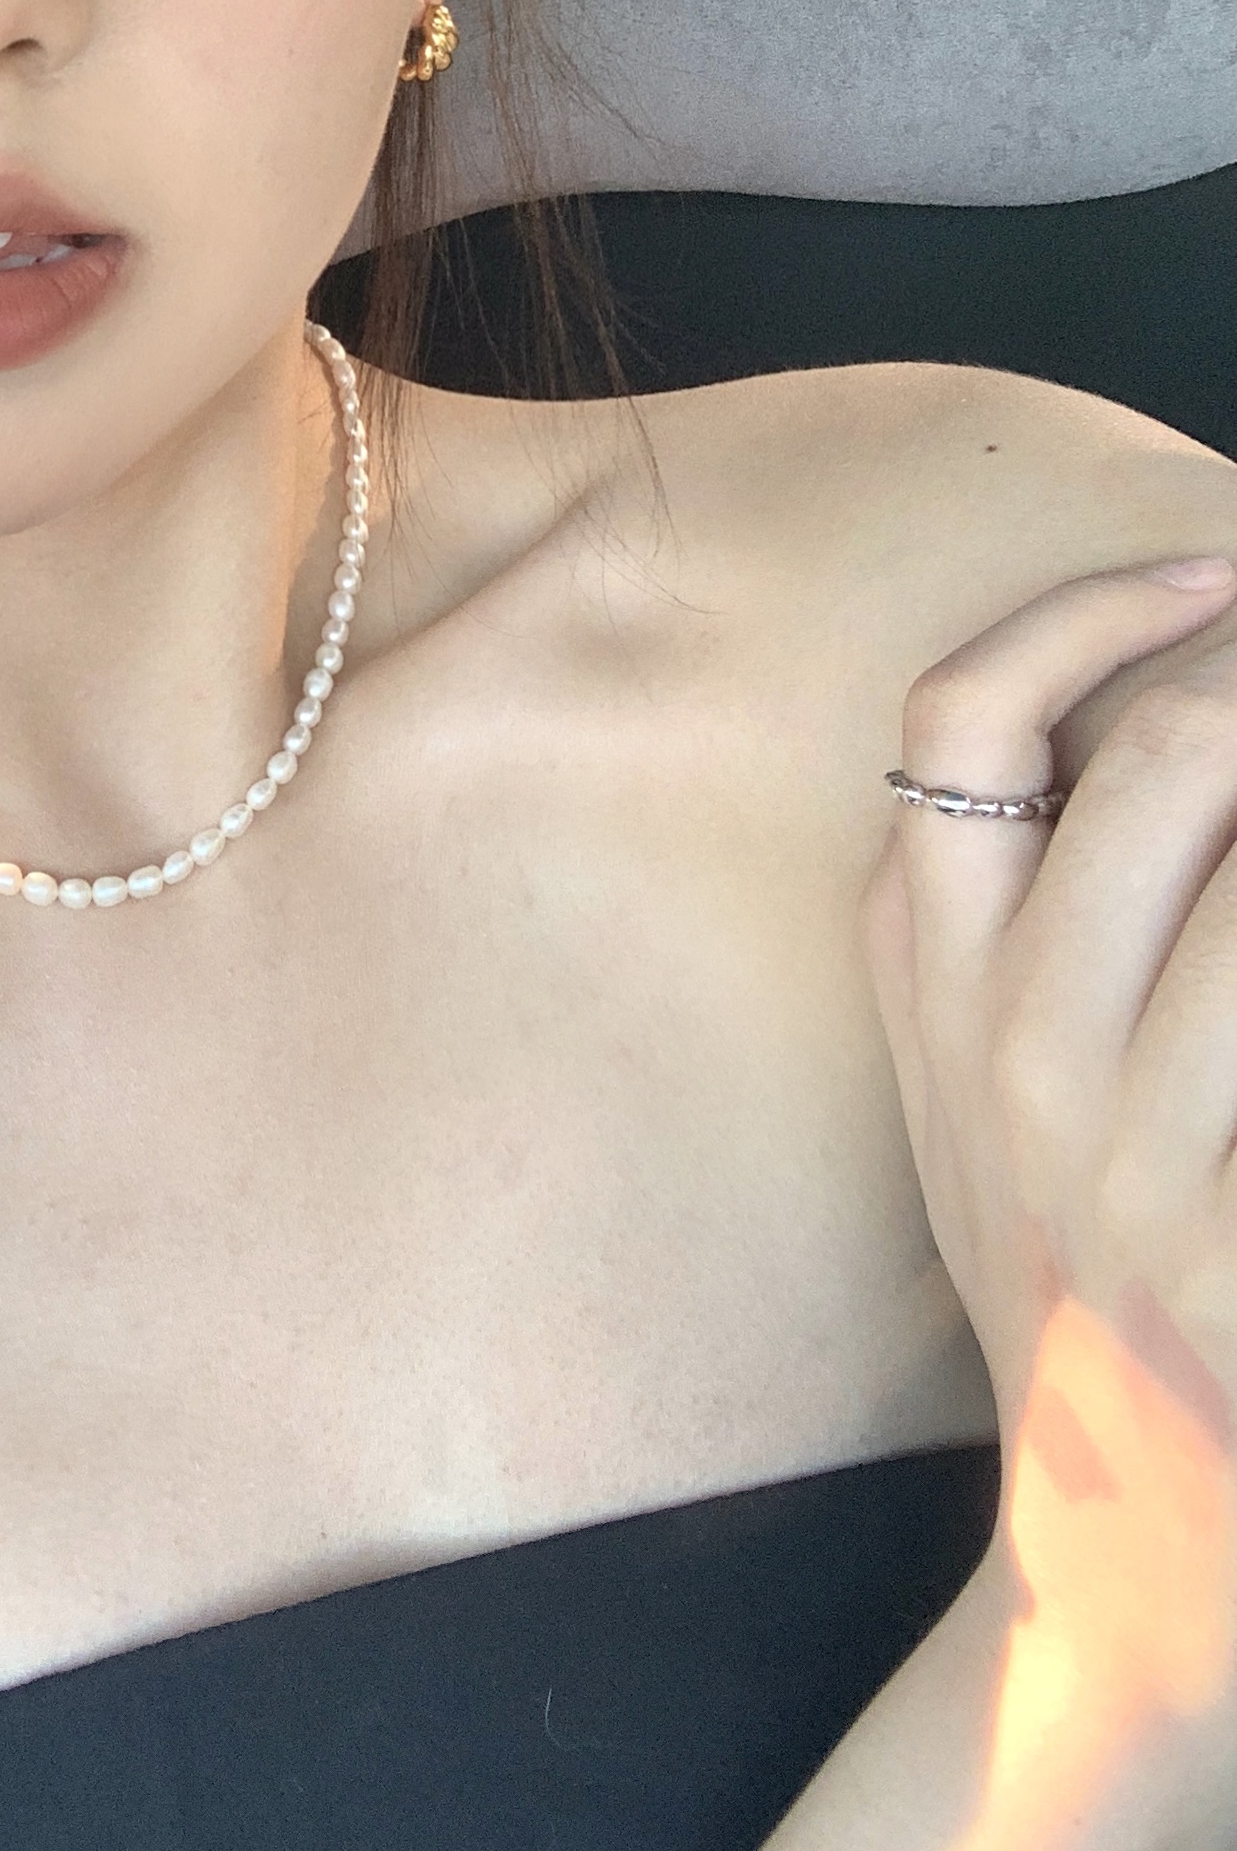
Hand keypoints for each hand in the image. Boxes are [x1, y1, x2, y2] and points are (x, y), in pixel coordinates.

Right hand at [861, 556, 1236, 1829]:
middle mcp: (1022, 1062)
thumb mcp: (971, 1104)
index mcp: (931, 996)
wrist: (1136, 1573)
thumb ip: (990, 928)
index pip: (961, 718)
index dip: (1092, 606)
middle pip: (1169, 757)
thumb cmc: (1076, 1288)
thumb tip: (1146, 703)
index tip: (1208, 565)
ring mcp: (1148, 1166)